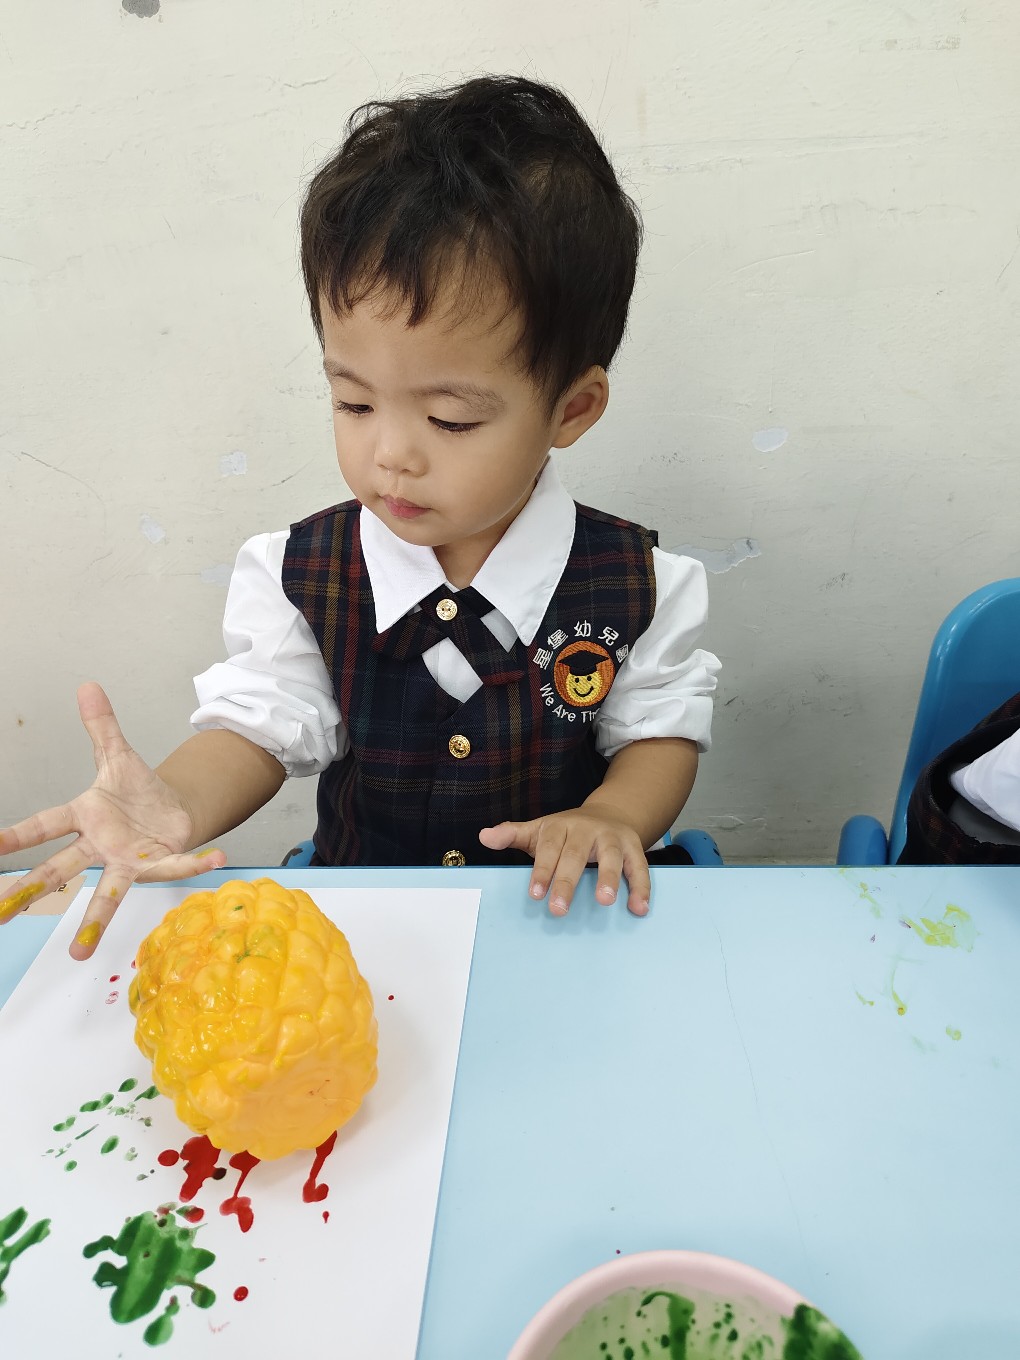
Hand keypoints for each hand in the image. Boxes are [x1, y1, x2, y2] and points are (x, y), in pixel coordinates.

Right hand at [0, 683, 225, 959]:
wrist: (171, 811)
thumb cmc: (136, 791)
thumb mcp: (119, 754)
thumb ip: (102, 726)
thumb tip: (88, 685)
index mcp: (84, 816)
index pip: (45, 825)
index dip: (17, 835)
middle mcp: (99, 846)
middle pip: (59, 870)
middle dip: (28, 891)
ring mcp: (127, 862)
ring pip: (106, 893)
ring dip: (93, 922)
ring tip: (77, 955)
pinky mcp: (159, 865)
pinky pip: (176, 866)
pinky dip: (197, 863)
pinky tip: (218, 858)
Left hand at [478, 808, 649, 917]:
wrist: (610, 813)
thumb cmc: (567, 831)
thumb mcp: (539, 830)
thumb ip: (513, 835)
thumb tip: (483, 837)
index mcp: (560, 826)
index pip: (549, 848)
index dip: (542, 870)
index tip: (535, 894)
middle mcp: (588, 830)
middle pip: (576, 855)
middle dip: (567, 882)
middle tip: (558, 909)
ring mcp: (613, 838)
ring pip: (612, 857)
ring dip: (610, 878)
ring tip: (604, 901)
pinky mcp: (634, 848)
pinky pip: (639, 867)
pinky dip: (641, 887)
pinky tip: (639, 908)